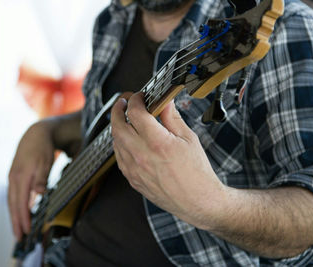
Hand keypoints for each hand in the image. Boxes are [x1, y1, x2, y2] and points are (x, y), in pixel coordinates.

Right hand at [8, 121, 54, 239]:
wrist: (35, 134)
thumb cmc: (42, 148)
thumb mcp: (45, 162)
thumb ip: (42, 178)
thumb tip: (39, 193)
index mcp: (22, 176)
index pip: (22, 202)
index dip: (23, 217)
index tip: (26, 230)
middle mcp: (14, 178)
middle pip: (13, 204)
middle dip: (16, 221)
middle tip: (19, 237)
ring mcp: (12, 176)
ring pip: (12, 200)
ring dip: (14, 215)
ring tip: (18, 228)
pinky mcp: (14, 175)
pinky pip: (13, 194)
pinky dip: (15, 205)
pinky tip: (19, 211)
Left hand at [111, 93, 226, 228]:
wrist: (197, 201)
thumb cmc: (197, 172)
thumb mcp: (188, 138)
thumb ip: (172, 118)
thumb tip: (164, 101)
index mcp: (157, 142)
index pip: (135, 113)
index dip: (134, 100)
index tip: (138, 96)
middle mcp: (141, 155)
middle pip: (117, 125)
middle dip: (118, 110)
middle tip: (123, 103)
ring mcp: (134, 169)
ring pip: (115, 141)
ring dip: (117, 127)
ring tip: (125, 120)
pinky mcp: (132, 179)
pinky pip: (119, 157)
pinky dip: (120, 144)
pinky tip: (127, 140)